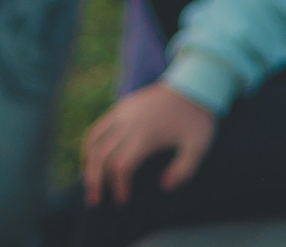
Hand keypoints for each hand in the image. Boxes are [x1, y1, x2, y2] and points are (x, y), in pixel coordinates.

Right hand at [82, 82, 215, 206]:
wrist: (193, 84)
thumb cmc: (197, 119)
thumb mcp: (198, 147)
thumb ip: (183, 170)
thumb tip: (164, 186)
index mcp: (146, 136)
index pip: (121, 165)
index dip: (118, 186)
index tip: (122, 201)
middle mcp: (128, 124)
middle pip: (101, 155)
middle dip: (96, 180)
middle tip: (94, 201)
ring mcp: (122, 113)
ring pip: (94, 140)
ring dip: (88, 163)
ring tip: (87, 182)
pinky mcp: (122, 106)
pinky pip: (98, 127)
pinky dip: (90, 144)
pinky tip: (91, 158)